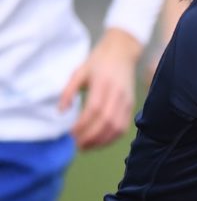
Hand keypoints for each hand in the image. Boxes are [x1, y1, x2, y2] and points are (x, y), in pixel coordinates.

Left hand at [58, 28, 141, 149]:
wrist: (122, 53)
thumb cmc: (98, 62)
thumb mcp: (79, 73)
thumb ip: (68, 92)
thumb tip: (61, 112)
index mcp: (103, 83)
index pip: (94, 109)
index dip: (82, 124)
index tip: (71, 134)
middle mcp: (118, 93)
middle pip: (107, 121)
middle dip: (91, 136)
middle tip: (77, 145)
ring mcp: (127, 100)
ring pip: (117, 127)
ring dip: (102, 140)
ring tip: (87, 147)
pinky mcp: (131, 105)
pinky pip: (124, 126)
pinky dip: (112, 138)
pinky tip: (100, 141)